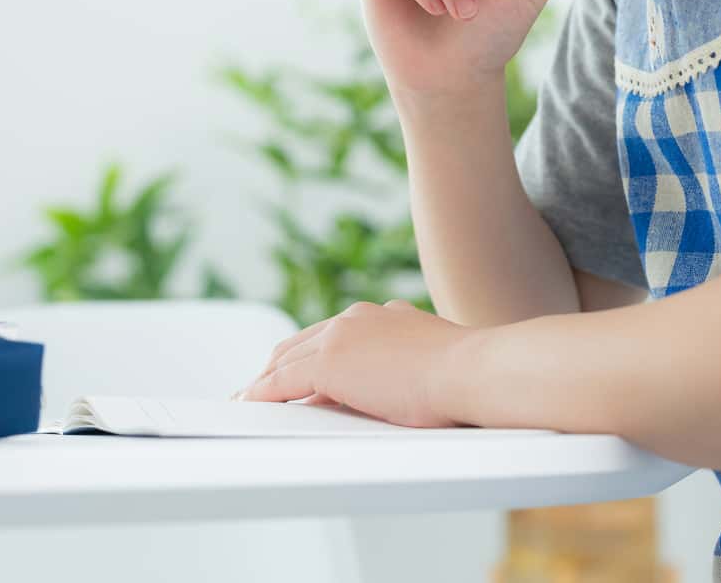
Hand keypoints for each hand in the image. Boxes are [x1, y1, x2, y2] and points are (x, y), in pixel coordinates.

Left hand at [230, 299, 474, 427]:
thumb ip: (396, 369)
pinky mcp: (330, 362)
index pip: (331, 335)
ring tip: (248, 399)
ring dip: (264, 380)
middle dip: (276, 366)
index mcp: (383, 316)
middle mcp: (358, 318)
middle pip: (301, 342)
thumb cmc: (465, 377)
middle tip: (258, 386)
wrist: (472, 370)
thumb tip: (379, 388)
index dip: (308, 354)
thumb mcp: (425, 367)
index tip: (295, 371)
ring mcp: (342, 336)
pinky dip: (263, 392)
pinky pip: (283, 380)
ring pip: (286, 358)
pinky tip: (252, 404)